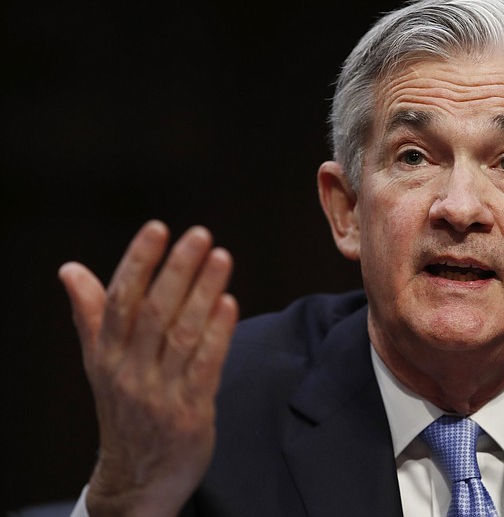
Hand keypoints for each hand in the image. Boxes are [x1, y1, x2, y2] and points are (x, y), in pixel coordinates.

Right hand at [59, 220, 238, 516]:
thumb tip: (70, 270)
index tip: (157, 229)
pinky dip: (218, 334)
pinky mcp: (190, 412)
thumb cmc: (125, 408)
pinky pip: (205, 367)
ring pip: (182, 334)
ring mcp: (160, 392)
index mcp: (107, 354)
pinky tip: (229, 304)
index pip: (120, 300)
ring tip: (221, 258)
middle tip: (200, 235)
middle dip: (177, 270)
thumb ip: (91, 314)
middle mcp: (129, 370)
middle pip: (154, 312)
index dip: (138, 262)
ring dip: (204, 293)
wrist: (137, 478)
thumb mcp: (100, 363)